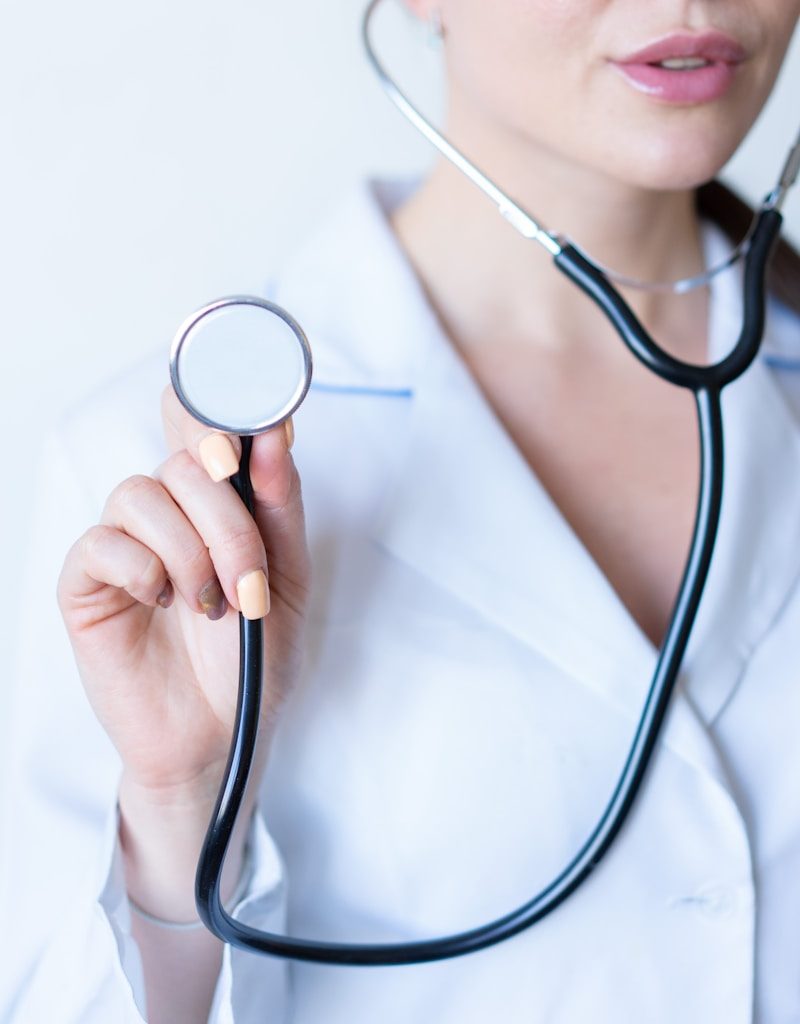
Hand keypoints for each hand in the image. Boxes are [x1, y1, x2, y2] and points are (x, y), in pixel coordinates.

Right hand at [58, 385, 310, 806]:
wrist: (224, 735)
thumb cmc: (255, 656)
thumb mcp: (288, 577)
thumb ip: (279, 505)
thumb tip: (273, 430)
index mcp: (217, 504)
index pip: (200, 424)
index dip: (214, 408)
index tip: (242, 435)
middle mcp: (169, 512)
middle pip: (183, 460)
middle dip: (227, 521)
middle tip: (248, 582)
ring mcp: (125, 544)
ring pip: (141, 493)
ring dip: (189, 551)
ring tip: (211, 606)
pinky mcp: (87, 584)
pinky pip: (101, 543)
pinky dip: (142, 569)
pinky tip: (163, 603)